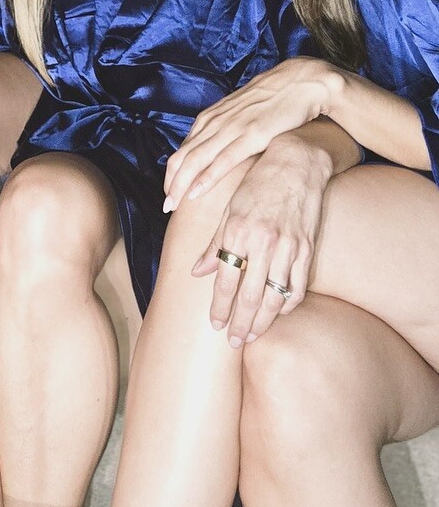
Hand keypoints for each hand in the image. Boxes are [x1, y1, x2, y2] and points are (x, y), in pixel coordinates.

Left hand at [164, 58, 340, 208]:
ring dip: (180, 185)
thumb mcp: (239, 115)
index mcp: (210, 118)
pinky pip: (222, 161)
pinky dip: (205, 178)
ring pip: (195, 161)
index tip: (169, 193)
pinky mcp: (251, 136)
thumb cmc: (271, 101)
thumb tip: (215, 151)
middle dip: (171, 184)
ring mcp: (231, 129)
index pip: (182, 150)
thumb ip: (224, 130)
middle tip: (166, 207)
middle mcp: (214, 123)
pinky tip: (195, 193)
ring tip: (172, 206)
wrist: (300, 83)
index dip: (172, 174)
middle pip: (182, 158)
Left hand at [192, 133, 331, 345]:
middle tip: (233, 342)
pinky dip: (287, 305)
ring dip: (262, 321)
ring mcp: (288, 247)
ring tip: (251, 334)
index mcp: (238, 231)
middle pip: (249, 294)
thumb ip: (215, 243)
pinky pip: (297, 287)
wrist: (296, 164)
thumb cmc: (257, 184)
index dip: (219, 306)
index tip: (214, 324)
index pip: (225, 280)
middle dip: (239, 322)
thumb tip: (198, 272)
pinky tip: (276, 314)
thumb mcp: (229, 209)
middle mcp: (263, 242)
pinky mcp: (308, 249)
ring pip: (274, 296)